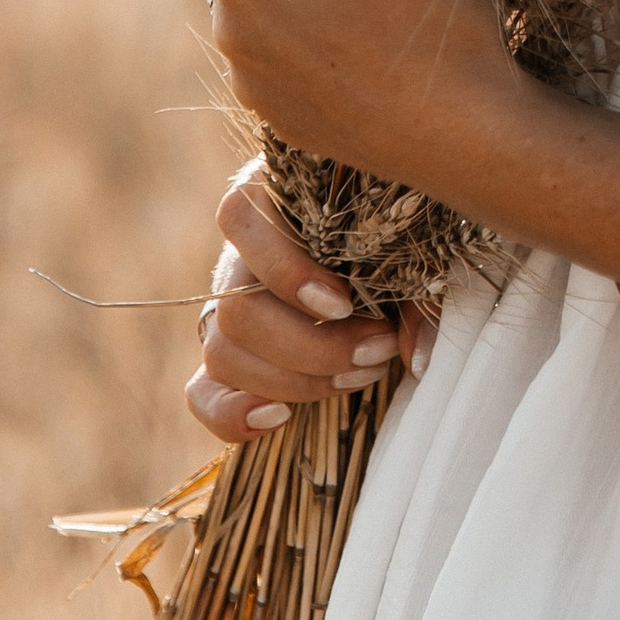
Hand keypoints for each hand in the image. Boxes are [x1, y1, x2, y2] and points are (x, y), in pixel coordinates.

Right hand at [187, 160, 422, 444]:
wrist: (379, 246)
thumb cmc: (395, 234)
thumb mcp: (410, 245)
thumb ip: (417, 293)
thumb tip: (418, 357)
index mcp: (272, 200)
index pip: (241, 221)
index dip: (286, 271)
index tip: (344, 305)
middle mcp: (240, 255)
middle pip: (237, 311)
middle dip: (311, 348)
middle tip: (377, 352)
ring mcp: (228, 308)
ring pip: (223, 353)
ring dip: (294, 381)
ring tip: (362, 374)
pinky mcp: (230, 354)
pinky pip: (202, 393)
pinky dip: (231, 414)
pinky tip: (278, 419)